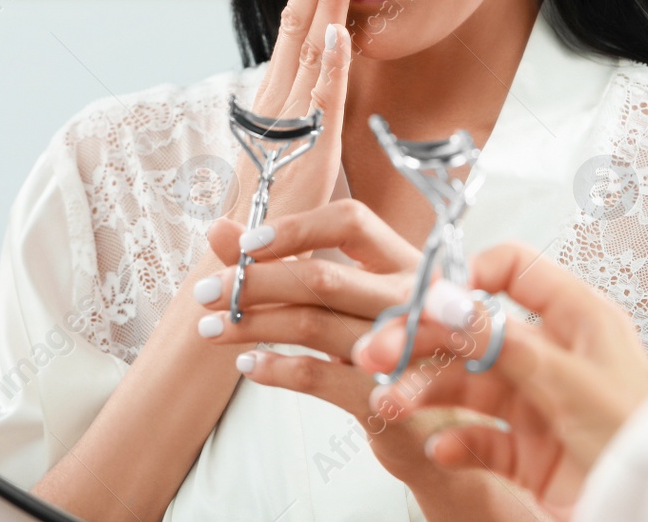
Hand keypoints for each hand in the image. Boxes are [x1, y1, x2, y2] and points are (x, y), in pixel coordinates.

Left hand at [194, 200, 463, 484]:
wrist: (442, 426)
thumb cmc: (390, 349)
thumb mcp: (349, 299)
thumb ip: (286, 259)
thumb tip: (219, 230)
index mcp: (405, 262)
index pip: (351, 221)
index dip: (295, 227)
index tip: (245, 244)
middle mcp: (412, 297)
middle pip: (322, 275)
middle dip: (254, 282)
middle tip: (205, 293)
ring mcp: (404, 348)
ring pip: (313, 324)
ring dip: (252, 325)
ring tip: (211, 329)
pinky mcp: (387, 397)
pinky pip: (319, 375)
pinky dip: (276, 368)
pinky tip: (249, 364)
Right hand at [225, 0, 355, 222]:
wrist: (244, 274)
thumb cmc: (271, 219)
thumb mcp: (292, 154)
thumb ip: (305, 120)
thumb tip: (320, 90)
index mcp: (278, 99)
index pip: (295, 27)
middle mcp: (280, 103)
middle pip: (298, 23)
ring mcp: (293, 126)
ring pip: (314, 51)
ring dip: (327, 2)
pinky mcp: (311, 153)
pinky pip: (324, 103)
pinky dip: (335, 66)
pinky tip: (345, 32)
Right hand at [351, 242, 647, 518]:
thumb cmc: (644, 444)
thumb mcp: (573, 382)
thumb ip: (508, 341)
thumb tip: (452, 299)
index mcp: (581, 319)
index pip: (515, 270)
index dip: (469, 276)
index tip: (426, 298)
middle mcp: (557, 356)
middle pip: (477, 332)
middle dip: (425, 340)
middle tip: (378, 353)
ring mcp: (540, 404)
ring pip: (467, 386)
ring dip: (425, 392)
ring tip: (392, 405)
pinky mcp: (530, 453)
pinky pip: (478, 438)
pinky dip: (454, 441)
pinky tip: (443, 448)